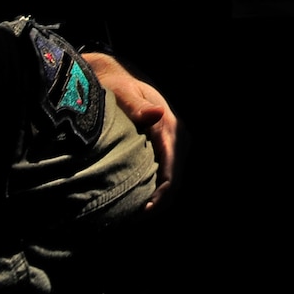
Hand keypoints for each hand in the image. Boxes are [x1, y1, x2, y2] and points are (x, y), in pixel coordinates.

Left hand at [83, 52, 176, 210]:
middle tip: (132, 218)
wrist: (117, 75)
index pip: (172, 171)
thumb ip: (137, 106)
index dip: (159, 196)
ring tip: (132, 212)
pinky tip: (137, 198)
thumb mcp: (122, 93)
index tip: (141, 212)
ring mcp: (175, 141)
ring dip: (157, 197)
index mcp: (169, 126)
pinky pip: (166, 172)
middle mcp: (178, 135)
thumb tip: (157, 114)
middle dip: (157, 203)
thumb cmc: (115, 85)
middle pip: (174, 180)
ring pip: (172, 179)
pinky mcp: (168, 145)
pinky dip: (154, 188)